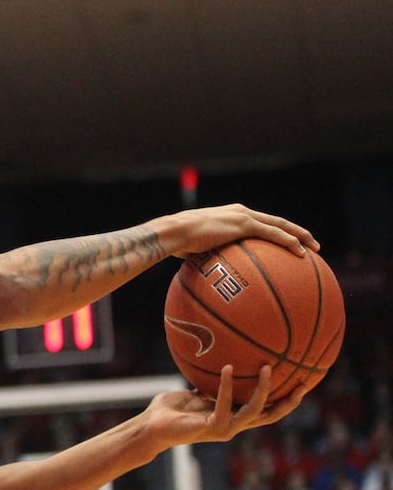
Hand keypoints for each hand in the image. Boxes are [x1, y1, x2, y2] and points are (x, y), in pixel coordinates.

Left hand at [143, 364, 306, 448]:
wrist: (151, 427)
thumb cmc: (169, 410)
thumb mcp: (194, 393)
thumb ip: (208, 386)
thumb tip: (219, 367)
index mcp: (232, 417)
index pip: (265, 410)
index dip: (283, 400)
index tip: (300, 384)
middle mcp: (233, 425)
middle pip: (270, 415)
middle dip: (289, 402)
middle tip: (304, 383)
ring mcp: (225, 429)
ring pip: (254, 410)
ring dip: (263, 389)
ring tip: (267, 367)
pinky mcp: (213, 428)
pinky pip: (225, 404)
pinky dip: (225, 386)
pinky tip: (226, 369)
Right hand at [166, 204, 317, 256]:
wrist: (174, 232)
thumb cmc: (179, 243)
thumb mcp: (196, 249)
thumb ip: (208, 257)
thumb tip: (209, 277)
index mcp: (231, 216)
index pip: (261, 223)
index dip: (277, 232)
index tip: (289, 243)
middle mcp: (241, 212)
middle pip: (276, 222)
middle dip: (297, 232)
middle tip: (312, 244)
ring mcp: (244, 216)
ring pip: (281, 225)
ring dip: (301, 236)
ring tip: (315, 249)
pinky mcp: (245, 224)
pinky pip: (274, 234)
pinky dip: (290, 242)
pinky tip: (302, 254)